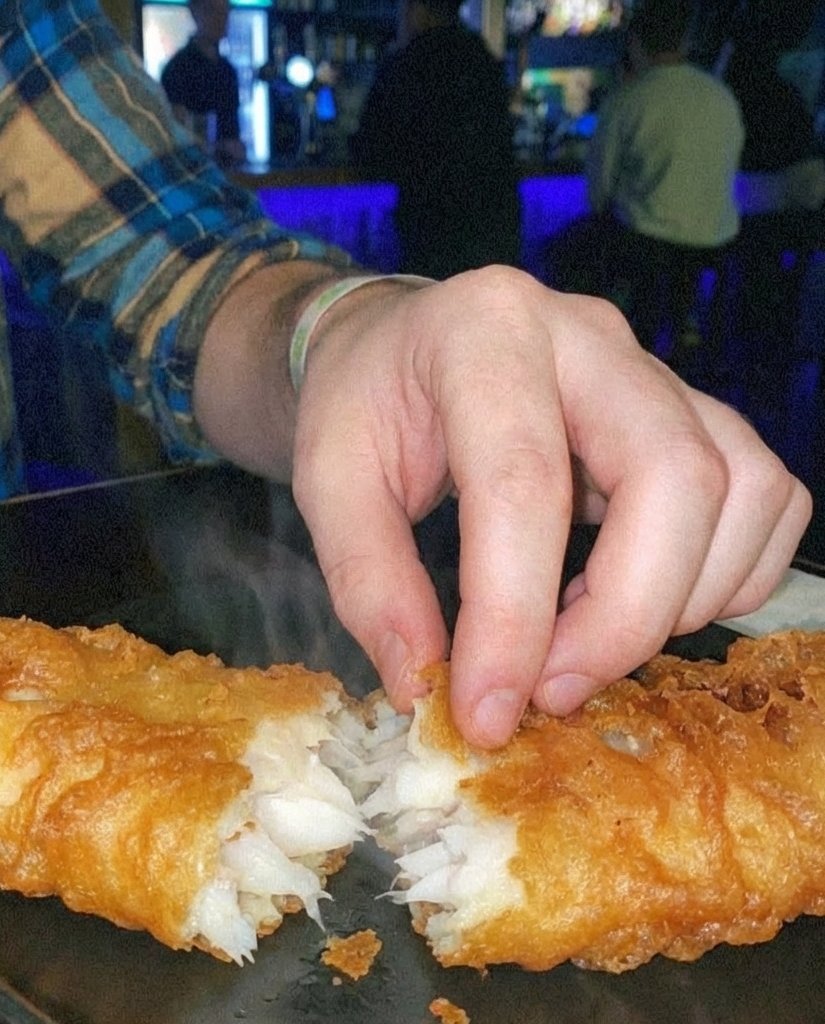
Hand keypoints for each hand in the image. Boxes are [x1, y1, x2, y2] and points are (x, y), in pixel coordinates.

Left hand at [291, 266, 811, 747]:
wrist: (403, 346)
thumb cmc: (365, 407)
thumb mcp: (327, 481)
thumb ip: (367, 579)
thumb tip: (422, 682)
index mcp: (484, 332)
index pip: (525, 484)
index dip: (514, 616)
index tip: (486, 710)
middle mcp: (588, 335)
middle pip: (672, 476)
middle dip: (622, 617)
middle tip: (548, 692)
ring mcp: (654, 369)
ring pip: (739, 488)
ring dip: (678, 601)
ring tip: (580, 644)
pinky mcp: (692, 409)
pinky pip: (763, 497)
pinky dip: (726, 576)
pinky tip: (639, 600)